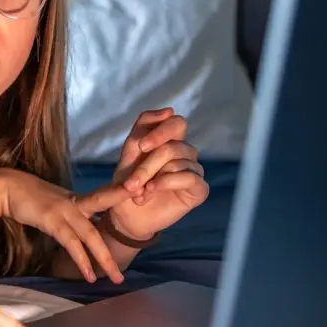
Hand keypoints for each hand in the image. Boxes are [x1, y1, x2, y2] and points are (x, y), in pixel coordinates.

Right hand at [0, 168, 132, 283]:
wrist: (5, 187)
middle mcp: (75, 203)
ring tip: (116, 277)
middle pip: (102, 226)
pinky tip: (90, 274)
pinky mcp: (53, 219)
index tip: (142, 209)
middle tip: (128, 267)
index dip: (124, 204)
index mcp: (77, 199)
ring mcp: (65, 210)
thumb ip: (68, 214)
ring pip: (91, 237)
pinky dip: (82, 260)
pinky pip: (72, 243)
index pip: (106, 201)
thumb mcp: (53, 202)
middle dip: (116, 248)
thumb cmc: (26, 195)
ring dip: (104, 259)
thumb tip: (80, 228)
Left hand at [109, 108, 209, 241]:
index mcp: (170, 141)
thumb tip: (169, 110)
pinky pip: (189, 177)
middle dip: (148, 165)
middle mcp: (185, 153)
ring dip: (152, 178)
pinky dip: (167, 183)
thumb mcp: (130, 152)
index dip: (160, 132)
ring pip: (178, 162)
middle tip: (132, 183)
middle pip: (173, 146)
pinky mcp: (199, 189)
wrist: (127, 215)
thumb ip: (144, 127)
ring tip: (139, 193)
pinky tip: (153, 191)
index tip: (142, 147)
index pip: (176, 123)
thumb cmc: (128, 183)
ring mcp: (194, 170)